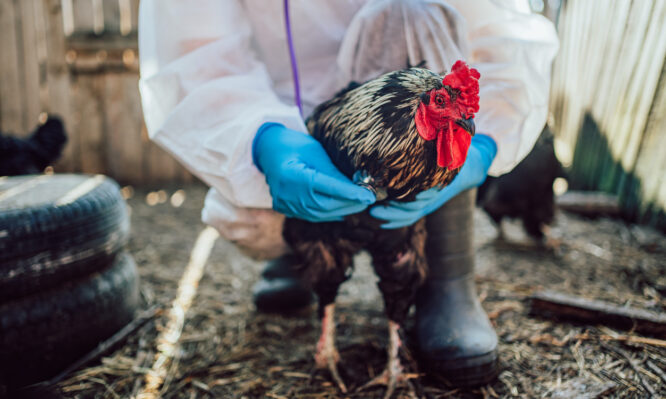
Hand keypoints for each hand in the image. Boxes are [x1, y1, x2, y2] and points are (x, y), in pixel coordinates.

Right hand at [253, 123, 375, 221]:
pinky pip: (311, 216)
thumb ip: (334, 172)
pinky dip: (328, 214)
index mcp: (294, 176)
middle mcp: (288, 194)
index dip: (352, 193)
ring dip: (341, 210)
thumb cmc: (295, 146)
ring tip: (357, 204)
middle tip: (368, 200)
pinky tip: (341, 210)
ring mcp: (285, 204)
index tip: (370, 196)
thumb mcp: (316, 153)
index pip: (330, 188)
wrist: (268, 150)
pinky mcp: (285, 209)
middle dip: (350, 204)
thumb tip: (358, 186)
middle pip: (326, 205)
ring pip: (320, 214)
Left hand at [369, 134, 496, 228]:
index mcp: (439, 181)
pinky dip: (397, 221)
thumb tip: (428, 124)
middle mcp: (434, 194)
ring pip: (411, 215)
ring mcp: (430, 201)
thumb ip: (438, 140)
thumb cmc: (454, 152)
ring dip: (392, 217)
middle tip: (373, 208)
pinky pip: (411, 217)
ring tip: (373, 213)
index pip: (421, 196)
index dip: (405, 199)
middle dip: (393, 210)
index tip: (388, 196)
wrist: (470, 168)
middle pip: (413, 209)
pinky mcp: (425, 204)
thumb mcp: (449, 144)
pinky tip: (383, 221)